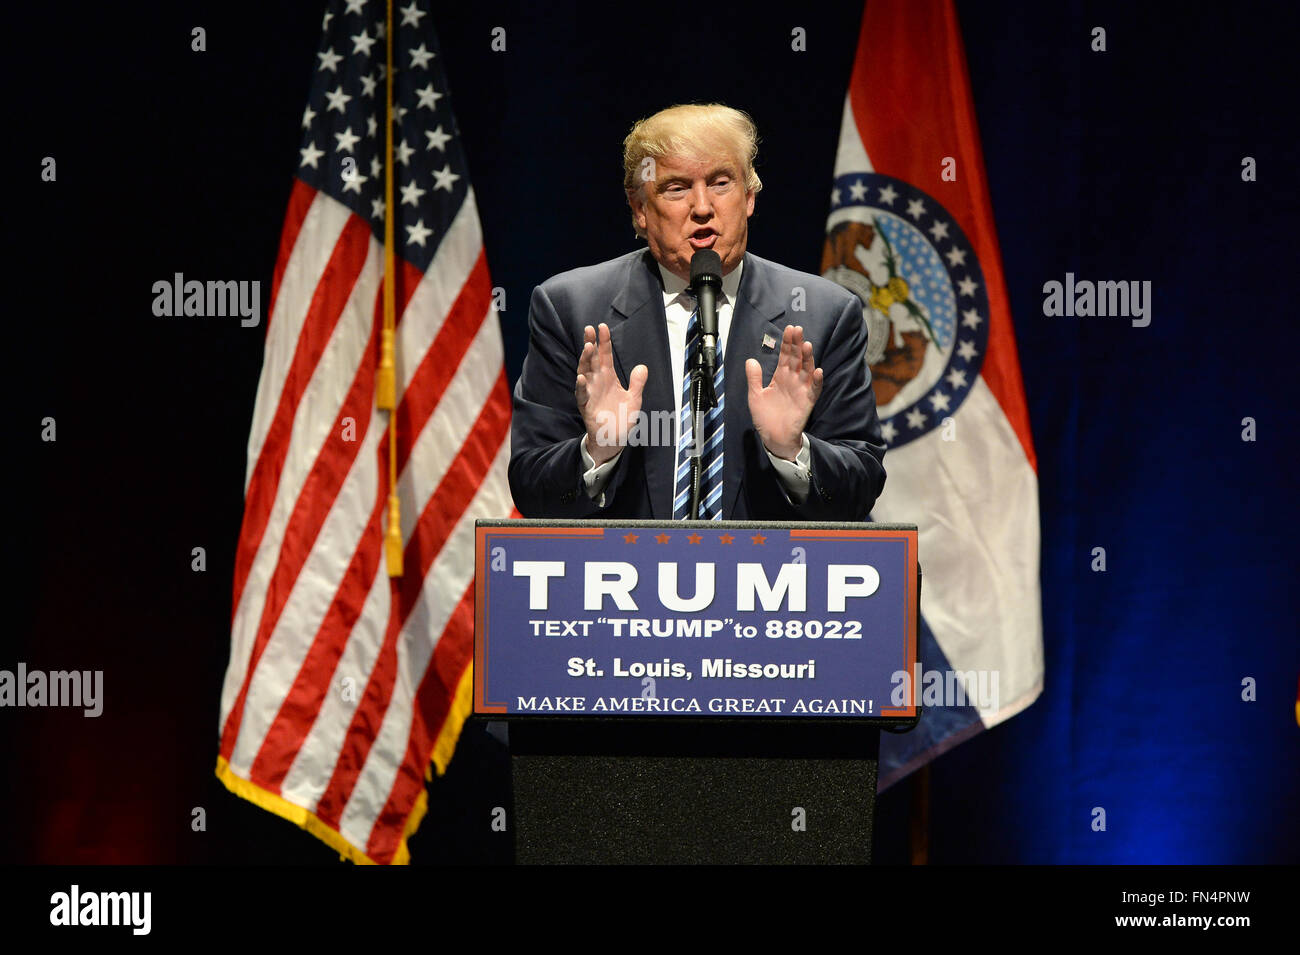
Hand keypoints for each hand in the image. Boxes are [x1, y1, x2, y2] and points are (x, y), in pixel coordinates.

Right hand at [576, 323, 646, 464]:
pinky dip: (581, 386)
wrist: (615, 437)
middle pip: (592, 359)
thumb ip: (637, 383)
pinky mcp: (586, 405)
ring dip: (585, 360)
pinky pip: (581, 394)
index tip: (602, 327)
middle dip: (590, 343)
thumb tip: (642, 367)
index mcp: (609, 377)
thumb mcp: (634, 398)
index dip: (604, 341)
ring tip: (587, 347)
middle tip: (589, 329)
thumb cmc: (622, 417)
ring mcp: (590, 392)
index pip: (605, 355)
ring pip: (585, 372)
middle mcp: (598, 381)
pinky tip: (581, 377)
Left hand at [745, 324, 822, 459]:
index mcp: (780, 376)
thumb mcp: (755, 396)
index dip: (787, 343)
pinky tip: (817, 371)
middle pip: (796, 358)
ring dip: (808, 358)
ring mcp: (801, 389)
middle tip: (797, 330)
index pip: (785, 356)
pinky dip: (817, 381)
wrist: (773, 437)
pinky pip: (814, 389)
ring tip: (806, 345)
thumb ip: (754, 379)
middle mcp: (792, 380)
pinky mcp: (807, 401)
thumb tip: (750, 360)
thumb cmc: (765, 417)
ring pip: (807, 370)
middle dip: (797, 344)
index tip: (789, 329)